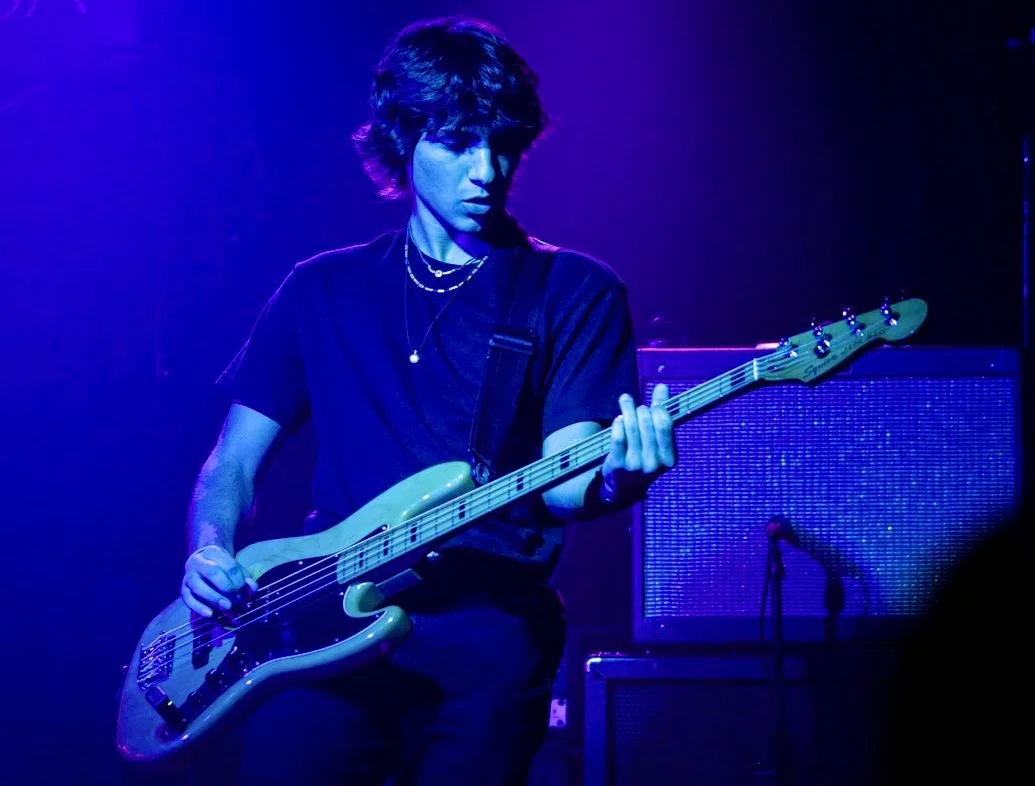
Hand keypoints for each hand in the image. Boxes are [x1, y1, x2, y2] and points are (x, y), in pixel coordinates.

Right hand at [181, 545, 257, 616]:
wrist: (201, 564)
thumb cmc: (222, 568)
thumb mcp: (235, 568)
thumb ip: (245, 578)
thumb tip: (252, 589)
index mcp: (213, 552)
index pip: (230, 566)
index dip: (239, 581)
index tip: (246, 593)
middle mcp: (198, 562)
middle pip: (213, 573)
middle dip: (227, 587)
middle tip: (238, 601)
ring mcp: (188, 576)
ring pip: (199, 586)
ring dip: (214, 598)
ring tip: (227, 608)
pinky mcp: (183, 590)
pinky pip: (188, 599)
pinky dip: (199, 607)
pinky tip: (210, 614)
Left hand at [601, 383, 676, 501]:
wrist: (624, 487)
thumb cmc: (644, 456)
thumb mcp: (656, 440)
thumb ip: (661, 412)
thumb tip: (662, 387)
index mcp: (668, 458)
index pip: (665, 426)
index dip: (659, 408)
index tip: (652, 402)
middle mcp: (653, 463)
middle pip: (648, 425)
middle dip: (641, 409)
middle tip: (635, 404)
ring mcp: (635, 465)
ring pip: (632, 429)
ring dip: (628, 410)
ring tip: (625, 399)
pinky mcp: (618, 464)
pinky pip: (618, 439)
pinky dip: (618, 425)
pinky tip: (618, 418)